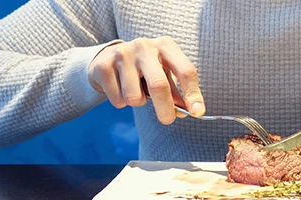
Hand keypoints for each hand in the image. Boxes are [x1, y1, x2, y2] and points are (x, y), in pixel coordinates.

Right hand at [88, 36, 204, 124]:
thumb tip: (189, 111)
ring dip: (137, 103)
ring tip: (134, 92)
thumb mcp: (163, 74)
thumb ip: (176, 92)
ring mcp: (122, 54)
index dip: (193, 94)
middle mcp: (144, 46)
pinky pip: (117, 99)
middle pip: (159, 85)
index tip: (198, 112)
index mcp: (165, 45)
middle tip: (167, 120)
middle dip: (165, 109)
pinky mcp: (103, 65)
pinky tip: (119, 89)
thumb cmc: (144, 69)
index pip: (185, 70)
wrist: (108, 58)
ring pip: (134, 97)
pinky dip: (120, 102)